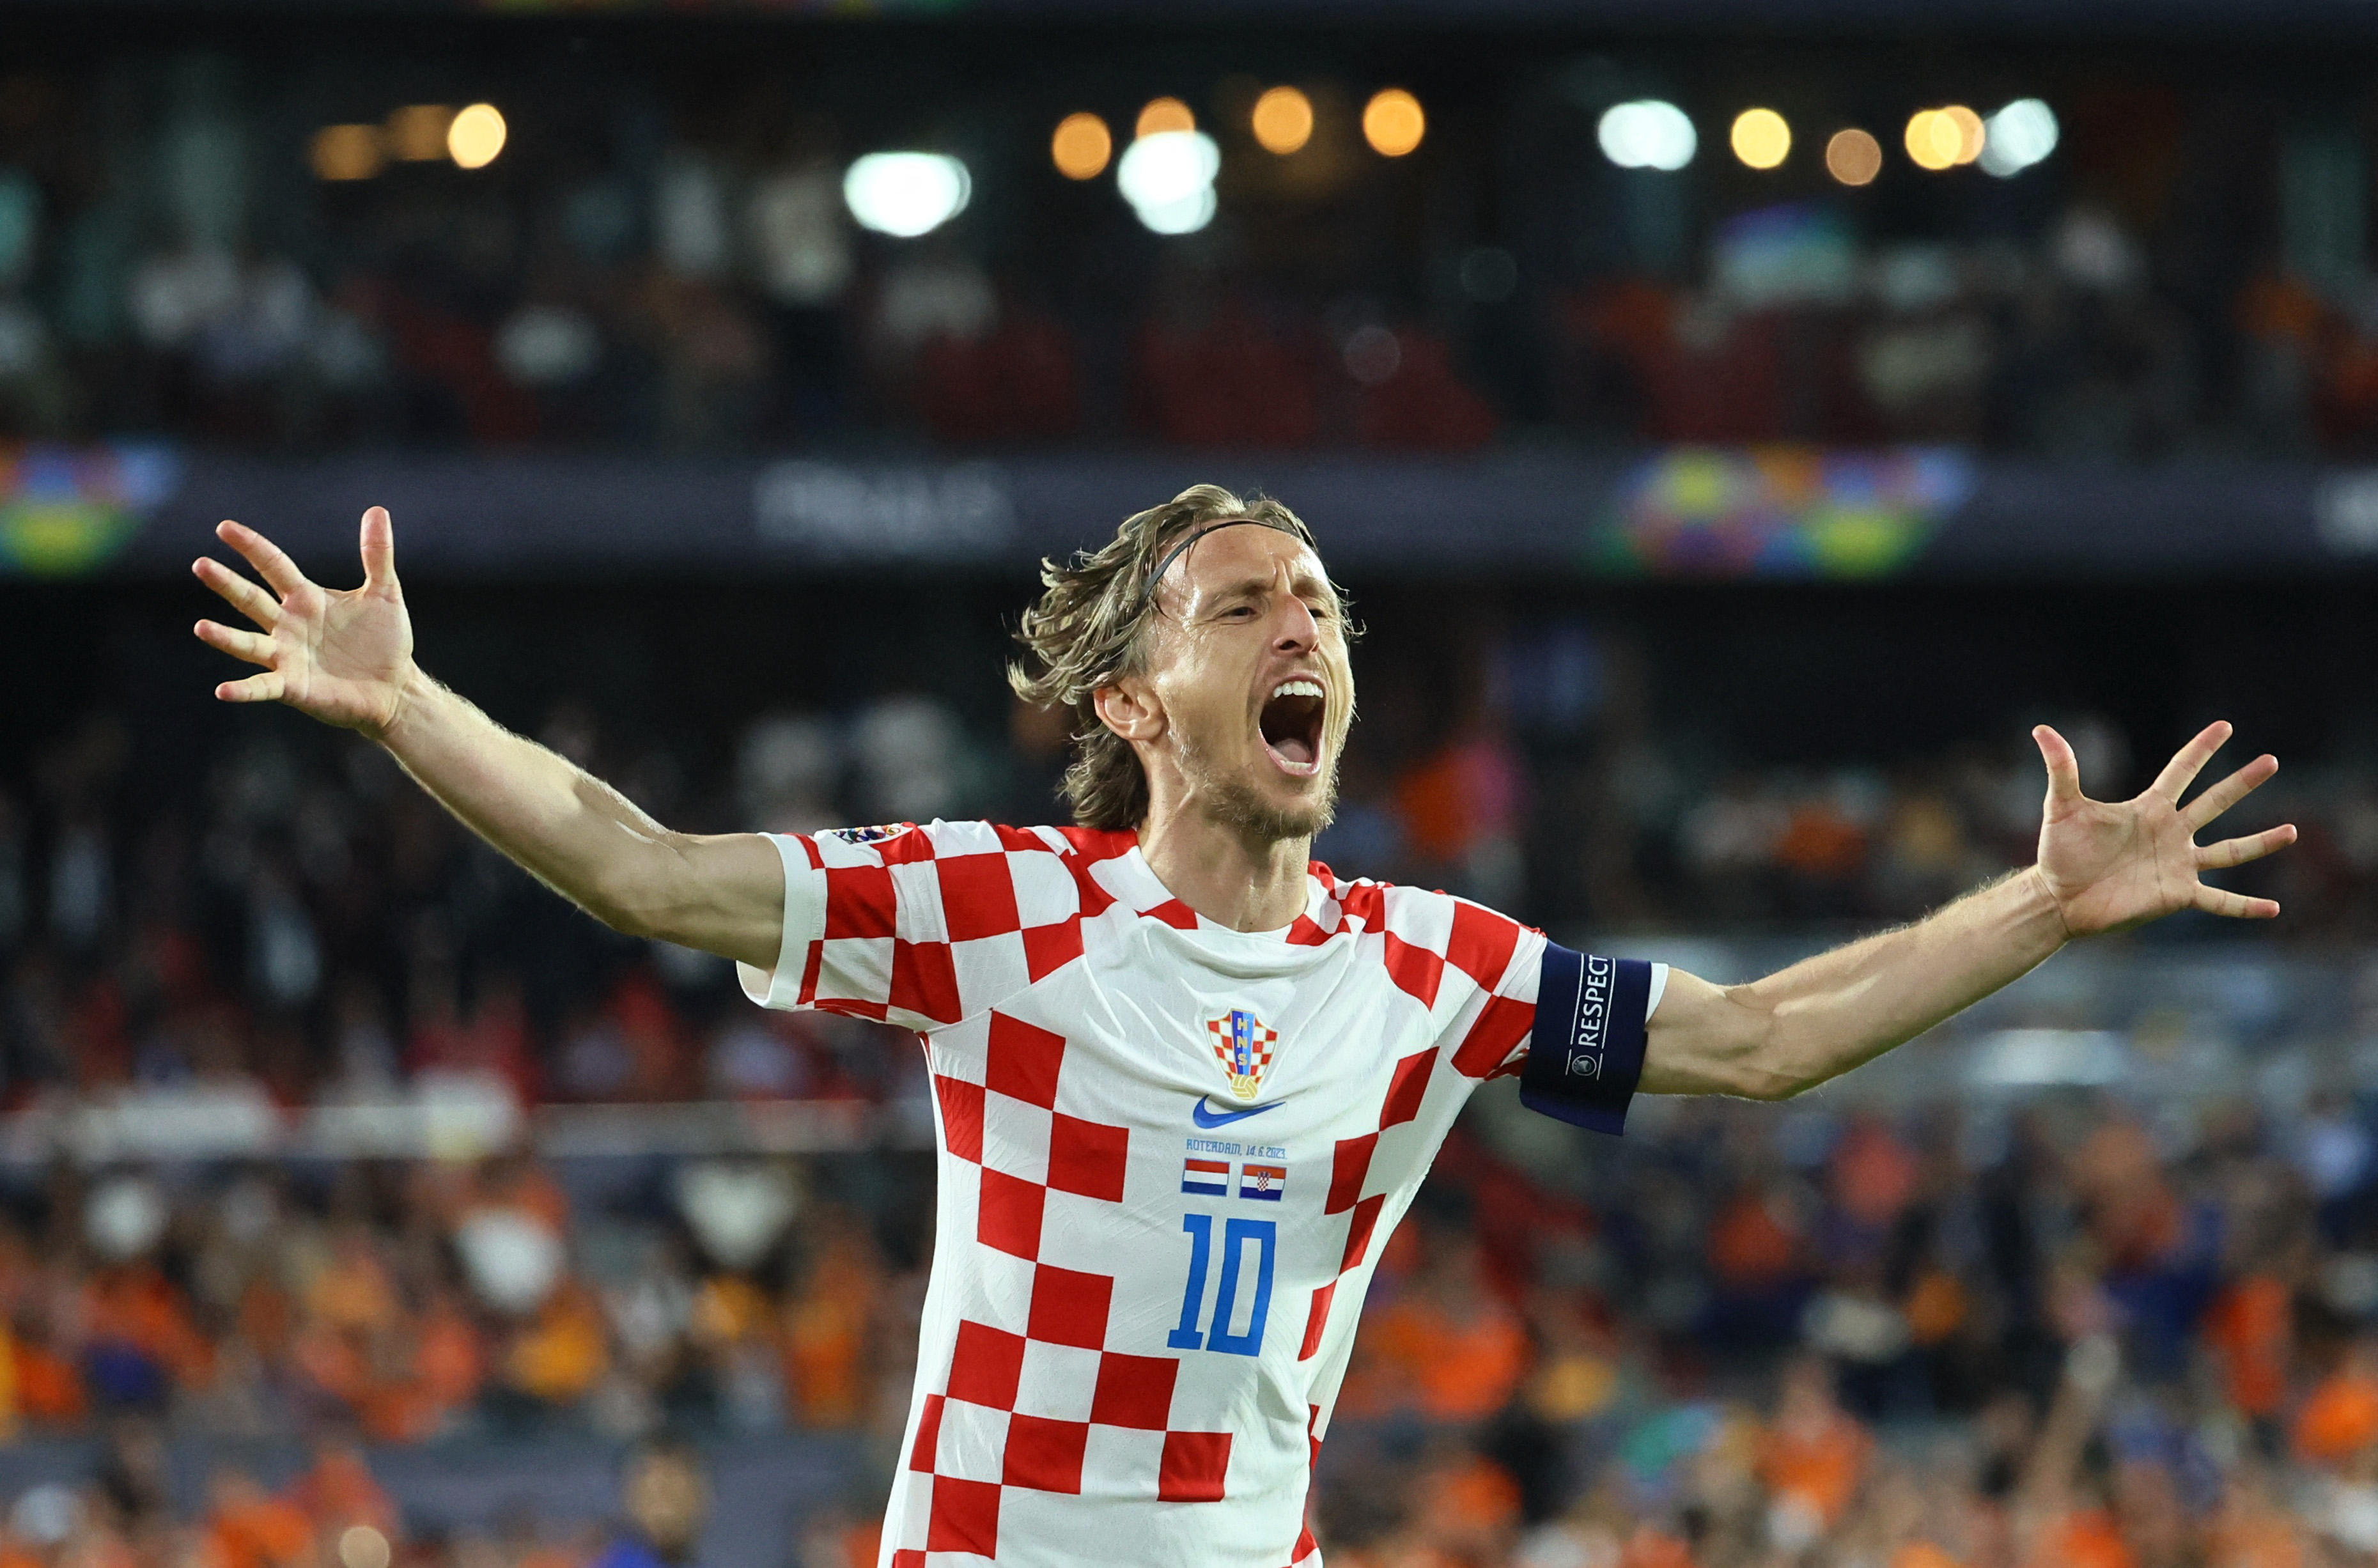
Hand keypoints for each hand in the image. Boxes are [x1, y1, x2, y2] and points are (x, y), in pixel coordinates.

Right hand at [193, 507, 416, 736]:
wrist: (394, 686)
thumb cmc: (385, 640)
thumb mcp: (384, 593)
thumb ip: (377, 554)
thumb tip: (378, 510)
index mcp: (305, 598)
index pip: (273, 565)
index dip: (251, 546)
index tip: (224, 527)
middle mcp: (288, 625)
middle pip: (251, 599)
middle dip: (227, 583)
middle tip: (201, 564)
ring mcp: (286, 656)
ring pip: (247, 643)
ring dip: (224, 636)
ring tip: (201, 627)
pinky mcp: (292, 686)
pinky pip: (262, 686)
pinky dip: (243, 689)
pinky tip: (223, 690)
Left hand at [2032, 720, 2296, 935]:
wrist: (2058, 898)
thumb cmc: (2059, 852)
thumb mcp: (2061, 807)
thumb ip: (2061, 769)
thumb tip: (2042, 729)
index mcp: (2148, 809)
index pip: (2181, 772)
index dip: (2201, 749)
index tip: (2224, 726)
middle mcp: (2170, 833)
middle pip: (2214, 802)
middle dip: (2242, 782)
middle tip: (2271, 761)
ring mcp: (2178, 864)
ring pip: (2229, 851)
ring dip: (2261, 842)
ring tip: (2292, 831)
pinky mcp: (2178, 895)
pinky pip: (2220, 900)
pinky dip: (2246, 905)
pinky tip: (2274, 909)